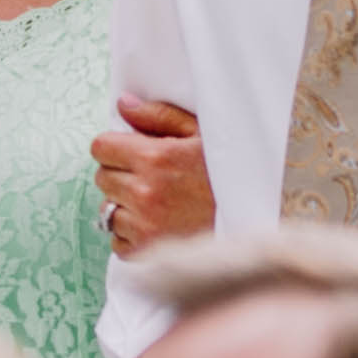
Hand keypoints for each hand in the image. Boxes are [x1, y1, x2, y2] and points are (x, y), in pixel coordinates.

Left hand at [94, 97, 215, 260]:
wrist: (257, 218)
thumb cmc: (230, 173)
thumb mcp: (202, 134)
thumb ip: (159, 116)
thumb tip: (123, 104)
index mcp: (156, 158)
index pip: (101, 147)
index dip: (115, 147)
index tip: (131, 153)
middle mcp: (145, 192)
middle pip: (102, 178)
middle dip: (121, 175)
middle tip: (150, 178)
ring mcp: (144, 225)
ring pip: (107, 211)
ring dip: (125, 207)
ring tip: (156, 204)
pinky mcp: (148, 252)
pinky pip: (117, 242)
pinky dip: (130, 236)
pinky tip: (156, 227)